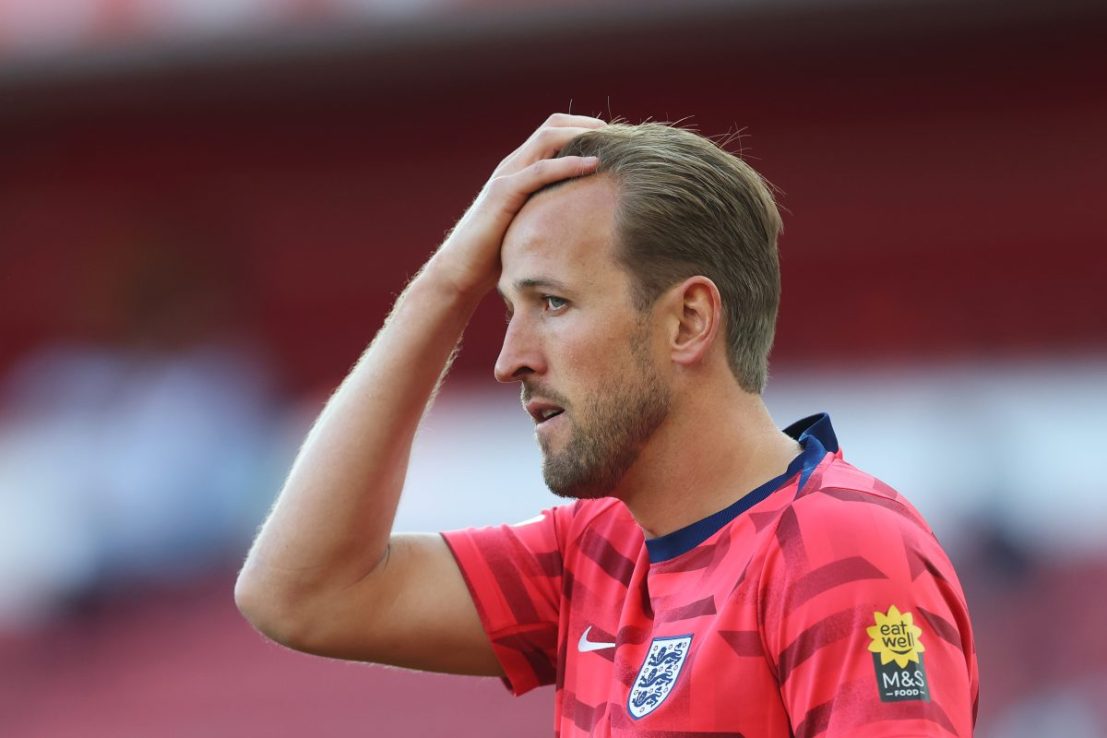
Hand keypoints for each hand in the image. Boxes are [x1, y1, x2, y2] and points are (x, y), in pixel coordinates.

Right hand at [430, 113, 605, 295]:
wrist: (461, 270)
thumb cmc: (497, 254)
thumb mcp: (531, 226)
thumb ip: (551, 213)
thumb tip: (585, 222)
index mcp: (520, 170)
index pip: (553, 134)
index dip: (583, 129)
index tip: (614, 140)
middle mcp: (513, 166)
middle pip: (553, 126)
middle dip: (587, 124)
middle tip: (619, 133)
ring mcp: (507, 176)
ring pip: (547, 138)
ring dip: (582, 134)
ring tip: (612, 139)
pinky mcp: (503, 192)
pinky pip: (540, 170)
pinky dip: (568, 164)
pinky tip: (593, 164)